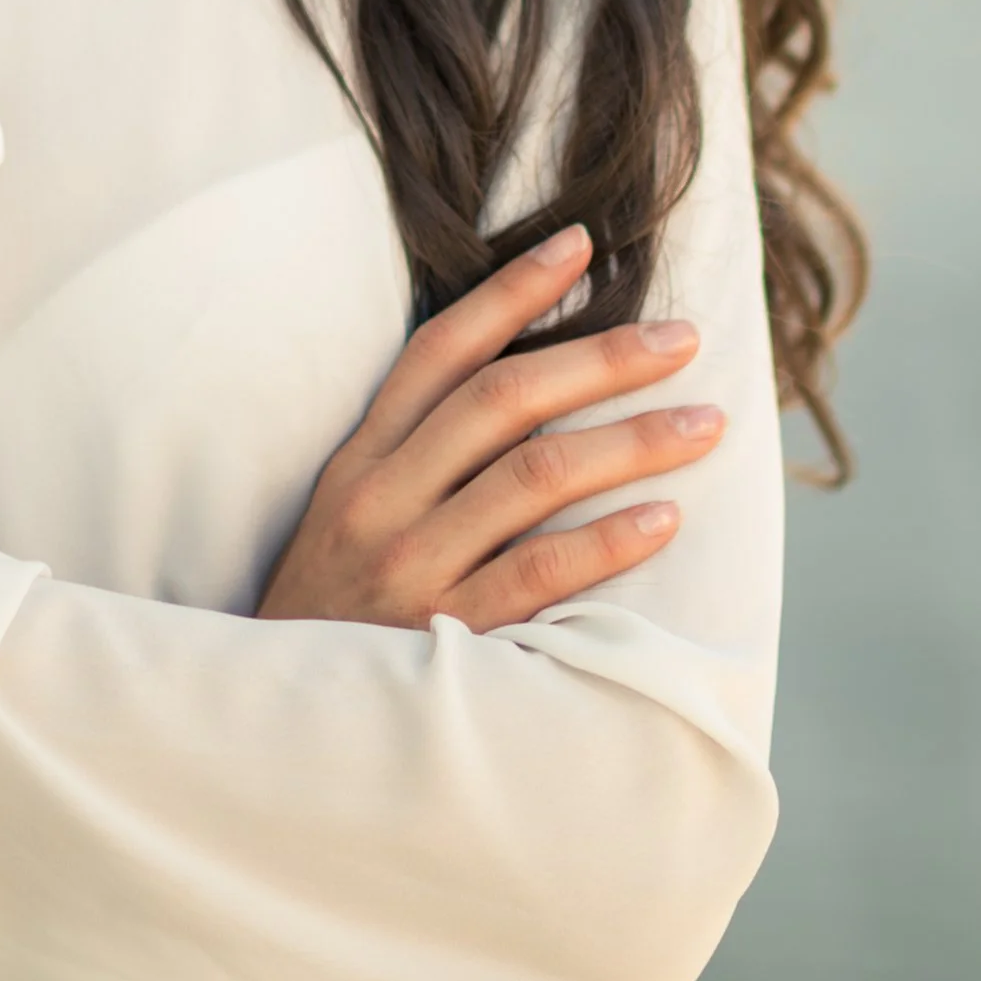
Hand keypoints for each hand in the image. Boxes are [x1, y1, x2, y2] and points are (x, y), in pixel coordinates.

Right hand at [258, 225, 718, 633]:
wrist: (276, 735)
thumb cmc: (332, 620)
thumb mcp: (344, 520)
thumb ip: (414, 458)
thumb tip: (529, 393)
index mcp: (360, 462)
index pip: (441, 351)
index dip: (511, 292)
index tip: (580, 244)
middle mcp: (382, 501)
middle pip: (504, 400)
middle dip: (602, 358)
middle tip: (683, 337)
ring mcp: (411, 568)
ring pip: (535, 476)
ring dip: (631, 440)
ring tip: (703, 422)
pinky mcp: (446, 639)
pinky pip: (540, 575)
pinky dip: (607, 540)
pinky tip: (665, 517)